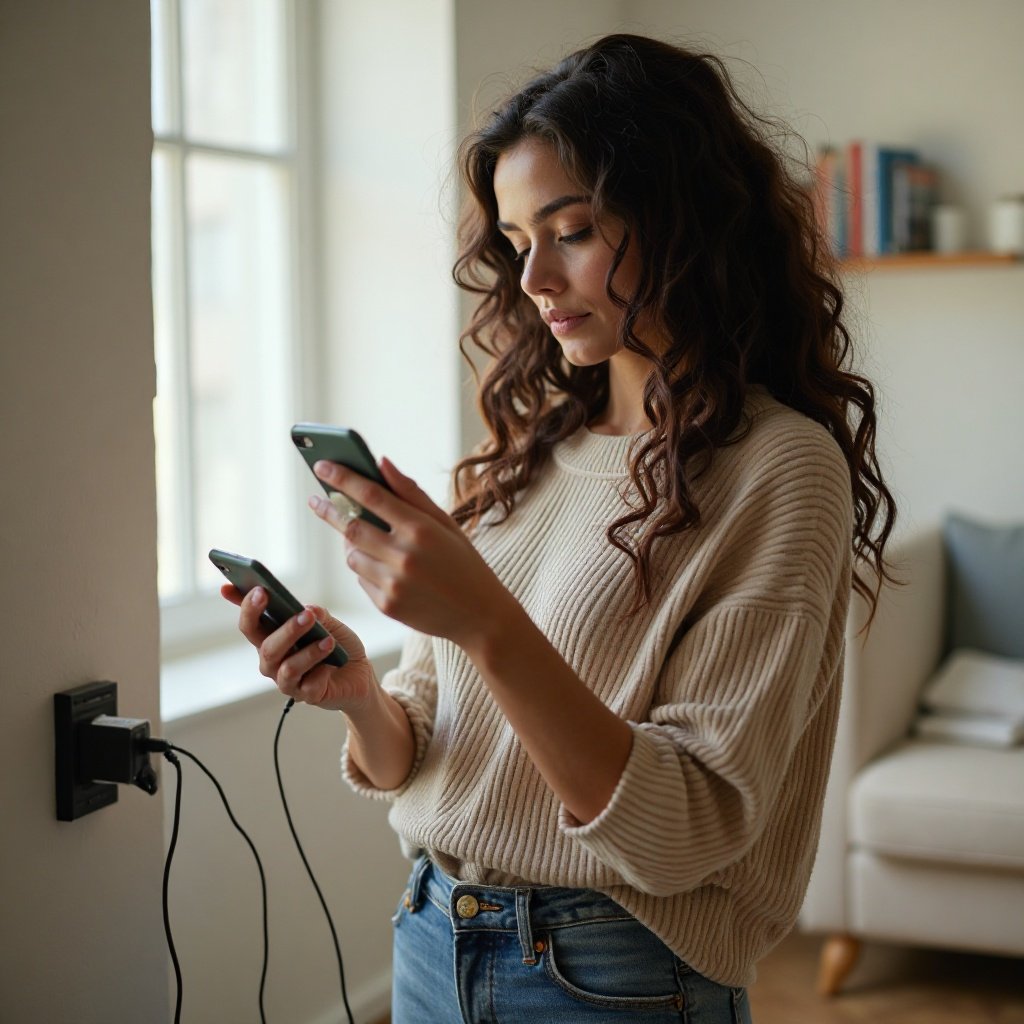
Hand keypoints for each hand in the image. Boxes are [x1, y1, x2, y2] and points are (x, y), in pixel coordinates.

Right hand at [221, 584, 377, 712]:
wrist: (360, 675)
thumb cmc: (338, 646)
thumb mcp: (330, 624)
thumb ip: (318, 614)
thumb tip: (307, 608)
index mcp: (272, 637)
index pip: (251, 622)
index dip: (244, 606)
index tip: (243, 588)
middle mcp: (273, 660)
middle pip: (265, 646)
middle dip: (284, 629)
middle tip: (305, 614)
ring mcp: (287, 680)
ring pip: (286, 667)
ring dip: (308, 652)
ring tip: (328, 640)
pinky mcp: (306, 696)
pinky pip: (309, 685)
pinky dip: (322, 671)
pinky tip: (333, 663)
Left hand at [307, 456, 511, 648]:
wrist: (481, 616)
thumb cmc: (464, 563)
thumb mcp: (445, 524)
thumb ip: (411, 493)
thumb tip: (381, 463)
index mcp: (421, 529)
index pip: (372, 496)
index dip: (343, 479)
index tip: (322, 467)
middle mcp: (405, 556)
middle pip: (351, 527)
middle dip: (330, 511)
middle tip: (317, 500)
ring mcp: (394, 583)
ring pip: (351, 556)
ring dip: (351, 544)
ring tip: (366, 539)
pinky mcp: (387, 606)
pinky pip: (361, 580)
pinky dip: (365, 569)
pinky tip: (385, 568)